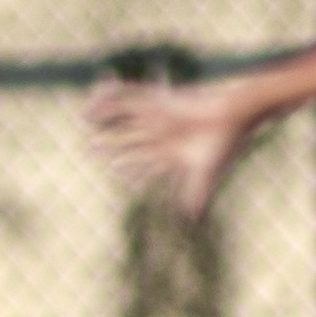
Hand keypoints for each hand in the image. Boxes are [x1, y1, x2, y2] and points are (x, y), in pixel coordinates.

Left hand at [85, 79, 255, 221]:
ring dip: (105, 121)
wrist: (233, 114)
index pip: (146, 161)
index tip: (114, 169)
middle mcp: (162, 132)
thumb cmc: (224, 145)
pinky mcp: (159, 100)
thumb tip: (192, 219)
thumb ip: (197, 195)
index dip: (129, 167)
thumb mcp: (207, 175)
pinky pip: (129, 97)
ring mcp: (159, 116)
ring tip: (82, 120)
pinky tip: (93, 100)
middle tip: (87, 150)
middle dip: (109, 146)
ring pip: (125, 119)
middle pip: (129, 140)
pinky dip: (111, 98)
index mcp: (172, 150)